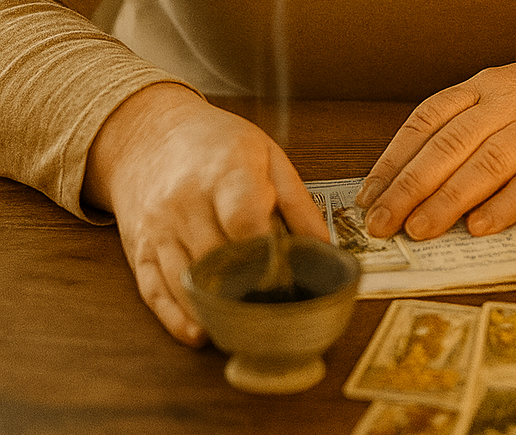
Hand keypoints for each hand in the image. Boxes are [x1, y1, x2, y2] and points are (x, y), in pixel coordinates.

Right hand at [83, 84, 328, 346]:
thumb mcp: (266, 154)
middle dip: (247, 287)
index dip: (267, 253)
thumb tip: (325, 247)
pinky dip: (175, 317)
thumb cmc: (213, 142)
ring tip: (246, 331)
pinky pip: (153, 289)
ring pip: (184, 280)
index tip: (289, 276)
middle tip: (277, 311)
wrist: (146, 133)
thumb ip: (297, 202)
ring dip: (214, 310)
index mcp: (224, 173)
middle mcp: (185, 202)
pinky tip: (198, 334)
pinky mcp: (138, 248)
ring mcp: (158, 228)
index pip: (244, 220)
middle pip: (216, 257)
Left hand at [356, 47, 515, 240]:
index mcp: (485, 87)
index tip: (368, 197)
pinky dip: (506, 205)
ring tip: (419, 230)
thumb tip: (417, 181)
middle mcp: (509, 100)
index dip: (393, 161)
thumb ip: (469, 129)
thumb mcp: (509, 98)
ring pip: (485, 163)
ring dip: (447, 200)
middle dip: (408, 188)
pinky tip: (481, 227)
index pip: (426, 122)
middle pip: (448, 146)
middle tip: (381, 223)